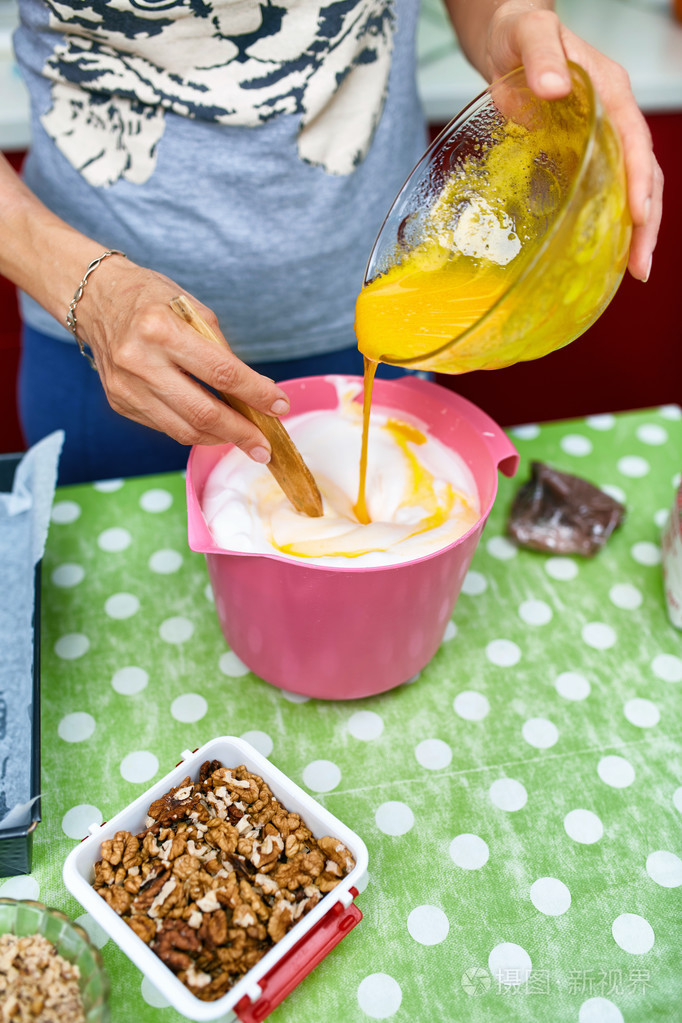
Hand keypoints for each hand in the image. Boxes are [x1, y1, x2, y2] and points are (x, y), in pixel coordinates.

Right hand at [77, 255, 289, 460]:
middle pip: (202, 412)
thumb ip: (219, 349)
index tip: (280, 406)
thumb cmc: (149, 298)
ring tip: (243, 440)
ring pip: (183, 429)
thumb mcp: (191, 308)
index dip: (256, 394)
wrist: (95, 299)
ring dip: (220, 438)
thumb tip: (252, 391)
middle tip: (265, 446)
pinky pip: (166, 427)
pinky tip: (213, 428)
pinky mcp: (120, 403)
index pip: (221, 373)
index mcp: (160, 329)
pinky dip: (194, 430)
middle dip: (240, 433)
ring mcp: (126, 387)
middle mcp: (139, 361)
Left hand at [485, 2, 662, 281]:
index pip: (636, 140)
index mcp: (610, 91)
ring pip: (630, 187)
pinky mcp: (584, 154)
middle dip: (647, 221)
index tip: (639, 216)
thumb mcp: (527, 34)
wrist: (509, 38)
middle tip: (640, 265)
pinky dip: (609, 223)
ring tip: (633, 270)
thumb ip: (541, 55)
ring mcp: (602, 138)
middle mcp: (614, 117)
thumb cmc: (519, 33)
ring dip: (634, 231)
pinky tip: (602, 254)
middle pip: (644, 174)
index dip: (639, 180)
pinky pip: (605, 190)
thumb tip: (554, 87)